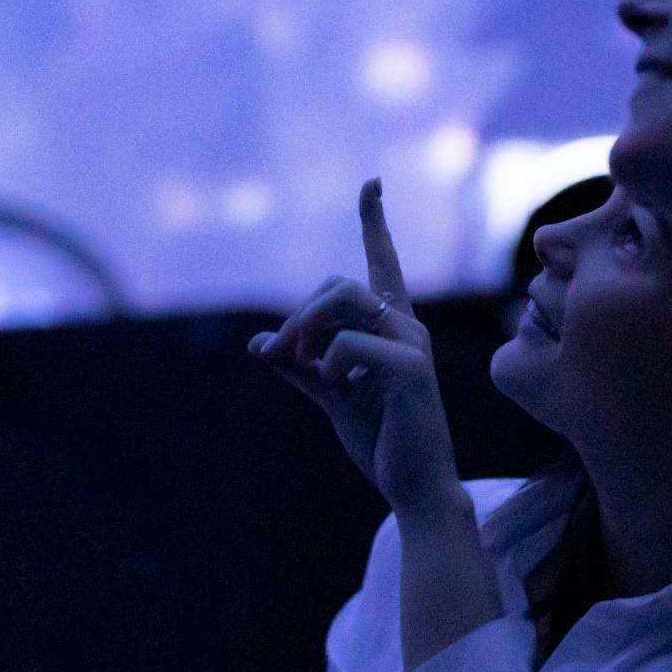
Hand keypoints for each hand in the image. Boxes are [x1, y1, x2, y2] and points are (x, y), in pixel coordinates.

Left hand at [252, 181, 461, 518]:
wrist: (414, 488)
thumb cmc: (382, 441)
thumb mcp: (331, 397)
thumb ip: (299, 369)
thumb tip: (257, 345)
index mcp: (391, 328)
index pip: (383, 262)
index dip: (374, 220)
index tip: (372, 182)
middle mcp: (406, 327)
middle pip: (339, 284)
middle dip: (298, 315)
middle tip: (278, 355)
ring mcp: (412, 345)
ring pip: (343, 299)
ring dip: (303, 328)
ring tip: (294, 363)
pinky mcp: (410, 369)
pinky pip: (348, 343)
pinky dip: (326, 364)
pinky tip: (336, 389)